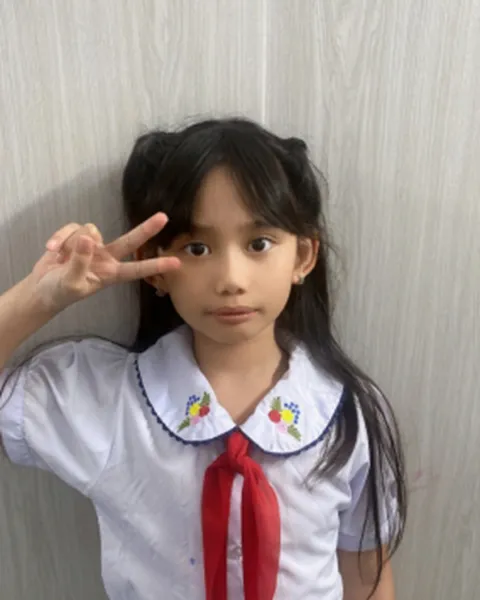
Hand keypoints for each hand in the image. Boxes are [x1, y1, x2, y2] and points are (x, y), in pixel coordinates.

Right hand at [29, 213, 179, 311]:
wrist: (41, 289)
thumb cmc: (60, 292)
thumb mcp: (71, 284)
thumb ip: (80, 262)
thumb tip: (88, 240)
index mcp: (110, 274)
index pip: (137, 269)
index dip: (155, 266)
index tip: (175, 263)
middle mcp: (106, 258)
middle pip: (130, 240)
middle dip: (146, 229)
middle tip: (164, 217)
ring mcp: (92, 246)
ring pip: (89, 231)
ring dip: (71, 243)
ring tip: (60, 259)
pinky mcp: (77, 236)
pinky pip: (72, 228)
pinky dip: (60, 237)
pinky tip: (51, 250)